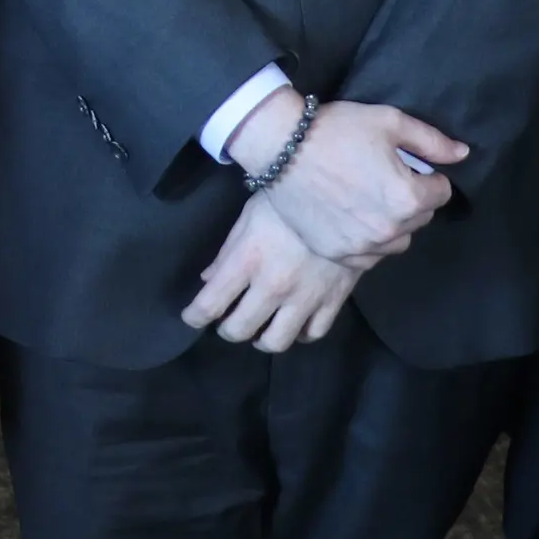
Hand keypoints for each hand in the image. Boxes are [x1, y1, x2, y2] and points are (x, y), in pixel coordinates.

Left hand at [183, 194, 368, 353]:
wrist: (346, 196)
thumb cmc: (288, 201)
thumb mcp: (249, 217)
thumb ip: (227, 252)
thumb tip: (208, 280)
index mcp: (247, 261)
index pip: (209, 304)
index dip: (194, 317)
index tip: (191, 316)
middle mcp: (273, 286)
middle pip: (239, 330)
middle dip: (227, 329)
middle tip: (228, 320)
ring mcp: (304, 297)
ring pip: (276, 342)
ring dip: (262, 339)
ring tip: (260, 329)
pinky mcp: (332, 301)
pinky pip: (312, 333)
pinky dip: (300, 334)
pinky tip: (295, 324)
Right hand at [230, 94, 463, 261]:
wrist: (281, 148)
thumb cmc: (337, 130)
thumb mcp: (389, 122)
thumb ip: (432, 141)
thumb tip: (462, 154)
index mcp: (408, 198)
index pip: (441, 192)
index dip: (426, 175)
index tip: (405, 164)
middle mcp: (390, 230)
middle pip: (421, 218)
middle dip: (411, 199)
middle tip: (383, 176)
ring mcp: (362, 247)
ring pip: (397, 241)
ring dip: (392, 223)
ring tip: (368, 198)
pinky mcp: (338, 254)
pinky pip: (369, 256)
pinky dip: (368, 240)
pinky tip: (351, 216)